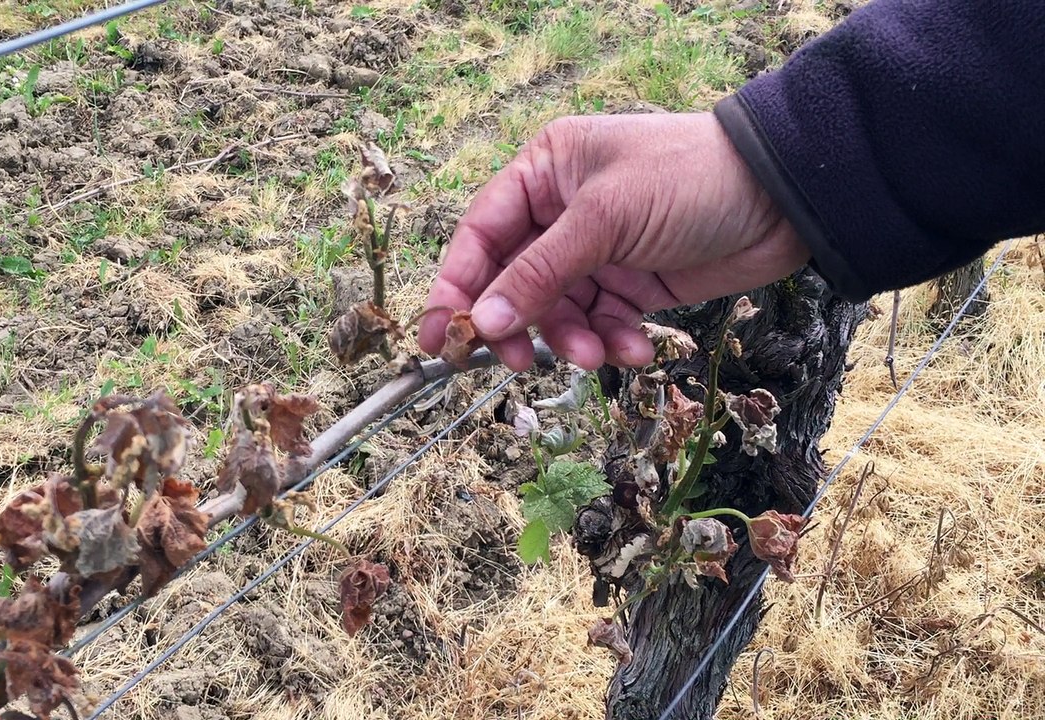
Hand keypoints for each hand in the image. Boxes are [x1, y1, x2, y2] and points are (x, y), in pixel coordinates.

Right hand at [416, 112, 810, 371]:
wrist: (786, 197)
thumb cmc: (689, 179)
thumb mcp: (605, 221)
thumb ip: (539, 274)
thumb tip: (481, 323)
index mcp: (544, 172)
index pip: (481, 234)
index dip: (455, 286)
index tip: (437, 339)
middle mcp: (562, 210)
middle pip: (512, 280)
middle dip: (517, 323)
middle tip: (516, 362)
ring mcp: (599, 250)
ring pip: (557, 311)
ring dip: (571, 340)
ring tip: (598, 356)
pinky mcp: (633, 283)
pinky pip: (602, 323)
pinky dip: (613, 342)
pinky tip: (635, 348)